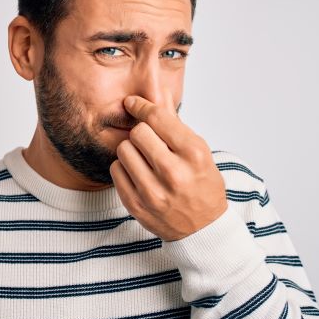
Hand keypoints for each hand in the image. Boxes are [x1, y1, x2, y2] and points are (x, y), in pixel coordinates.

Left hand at [109, 86, 227, 240]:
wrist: (203, 230)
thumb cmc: (202, 184)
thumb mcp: (198, 150)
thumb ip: (174, 120)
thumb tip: (157, 88)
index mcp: (193, 154)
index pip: (157, 118)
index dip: (141, 105)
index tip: (133, 103)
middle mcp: (174, 173)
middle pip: (137, 132)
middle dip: (140, 132)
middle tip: (148, 141)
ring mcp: (153, 192)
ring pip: (123, 150)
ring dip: (131, 150)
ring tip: (144, 159)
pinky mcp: (136, 205)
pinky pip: (116, 171)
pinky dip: (124, 168)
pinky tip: (138, 173)